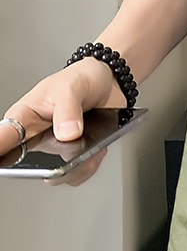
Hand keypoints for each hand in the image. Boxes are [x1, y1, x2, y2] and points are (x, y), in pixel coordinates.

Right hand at [1, 58, 126, 182]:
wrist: (111, 81)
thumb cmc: (81, 78)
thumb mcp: (71, 87)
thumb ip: (67, 109)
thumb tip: (67, 134)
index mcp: (22, 117)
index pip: (3, 138)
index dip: (2, 149)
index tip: (5, 162)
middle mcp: (34, 136)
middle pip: (28, 165)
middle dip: (48, 167)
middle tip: (70, 152)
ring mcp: (54, 147)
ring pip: (56, 172)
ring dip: (76, 166)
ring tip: (91, 149)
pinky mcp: (74, 153)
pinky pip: (77, 172)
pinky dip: (89, 165)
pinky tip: (97, 150)